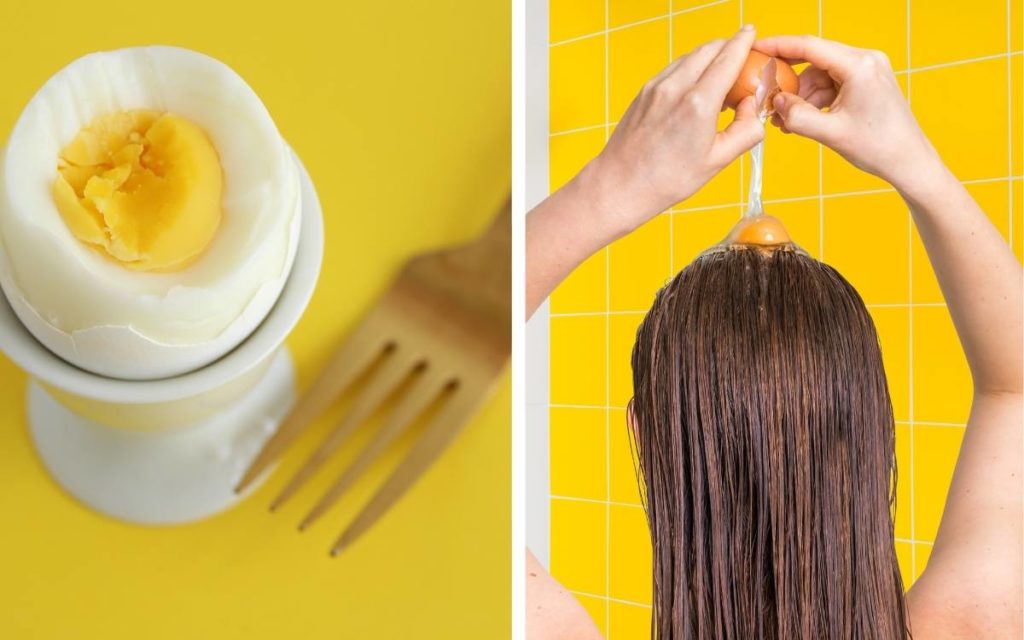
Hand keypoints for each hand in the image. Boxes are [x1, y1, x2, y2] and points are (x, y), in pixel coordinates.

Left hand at [579, 26, 764, 238]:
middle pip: (708, 49)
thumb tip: (754, 108)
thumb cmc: (666, 179)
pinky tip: (696, 88)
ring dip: (708, 58)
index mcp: (698, 104)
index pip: (728, 57)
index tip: (752, 33)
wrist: (620, 185)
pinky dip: (690, 69)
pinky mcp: (644, 91)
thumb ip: (745, 130)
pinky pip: (673, 69)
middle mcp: (675, 87)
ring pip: (689, 57)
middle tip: (742, 58)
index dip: (743, 41)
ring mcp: (656, 87)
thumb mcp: (718, 160)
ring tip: (720, 78)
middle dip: (728, 46)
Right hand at [756, 35, 942, 189]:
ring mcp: (867, 71)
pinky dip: (814, 100)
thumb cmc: (879, 147)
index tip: (756, 48)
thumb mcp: (831, 133)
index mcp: (859, 66)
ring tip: (785, 120)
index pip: (810, 46)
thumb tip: (776, 102)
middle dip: (789, 81)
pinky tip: (801, 119)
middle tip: (766, 97)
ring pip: (820, 75)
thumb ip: (798, 116)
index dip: (779, 46)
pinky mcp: (866, 83)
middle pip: (813, 60)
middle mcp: (865, 61)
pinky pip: (831, 85)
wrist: (909, 161)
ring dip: (801, 96)